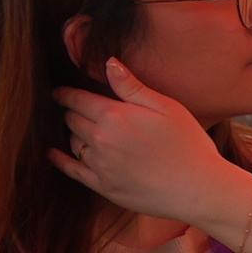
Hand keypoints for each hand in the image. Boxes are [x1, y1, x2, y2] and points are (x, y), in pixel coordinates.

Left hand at [50, 57, 251, 233]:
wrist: (199, 190)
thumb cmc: (189, 145)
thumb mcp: (167, 107)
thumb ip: (133, 86)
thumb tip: (108, 63)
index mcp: (115, 115)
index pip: (78, 99)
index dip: (66, 94)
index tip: (58, 92)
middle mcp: (101, 139)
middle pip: (72, 120)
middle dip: (71, 112)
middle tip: (74, 110)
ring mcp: (100, 165)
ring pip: (72, 143)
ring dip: (72, 134)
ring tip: (79, 131)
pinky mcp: (103, 187)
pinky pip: (72, 171)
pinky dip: (59, 161)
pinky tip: (53, 155)